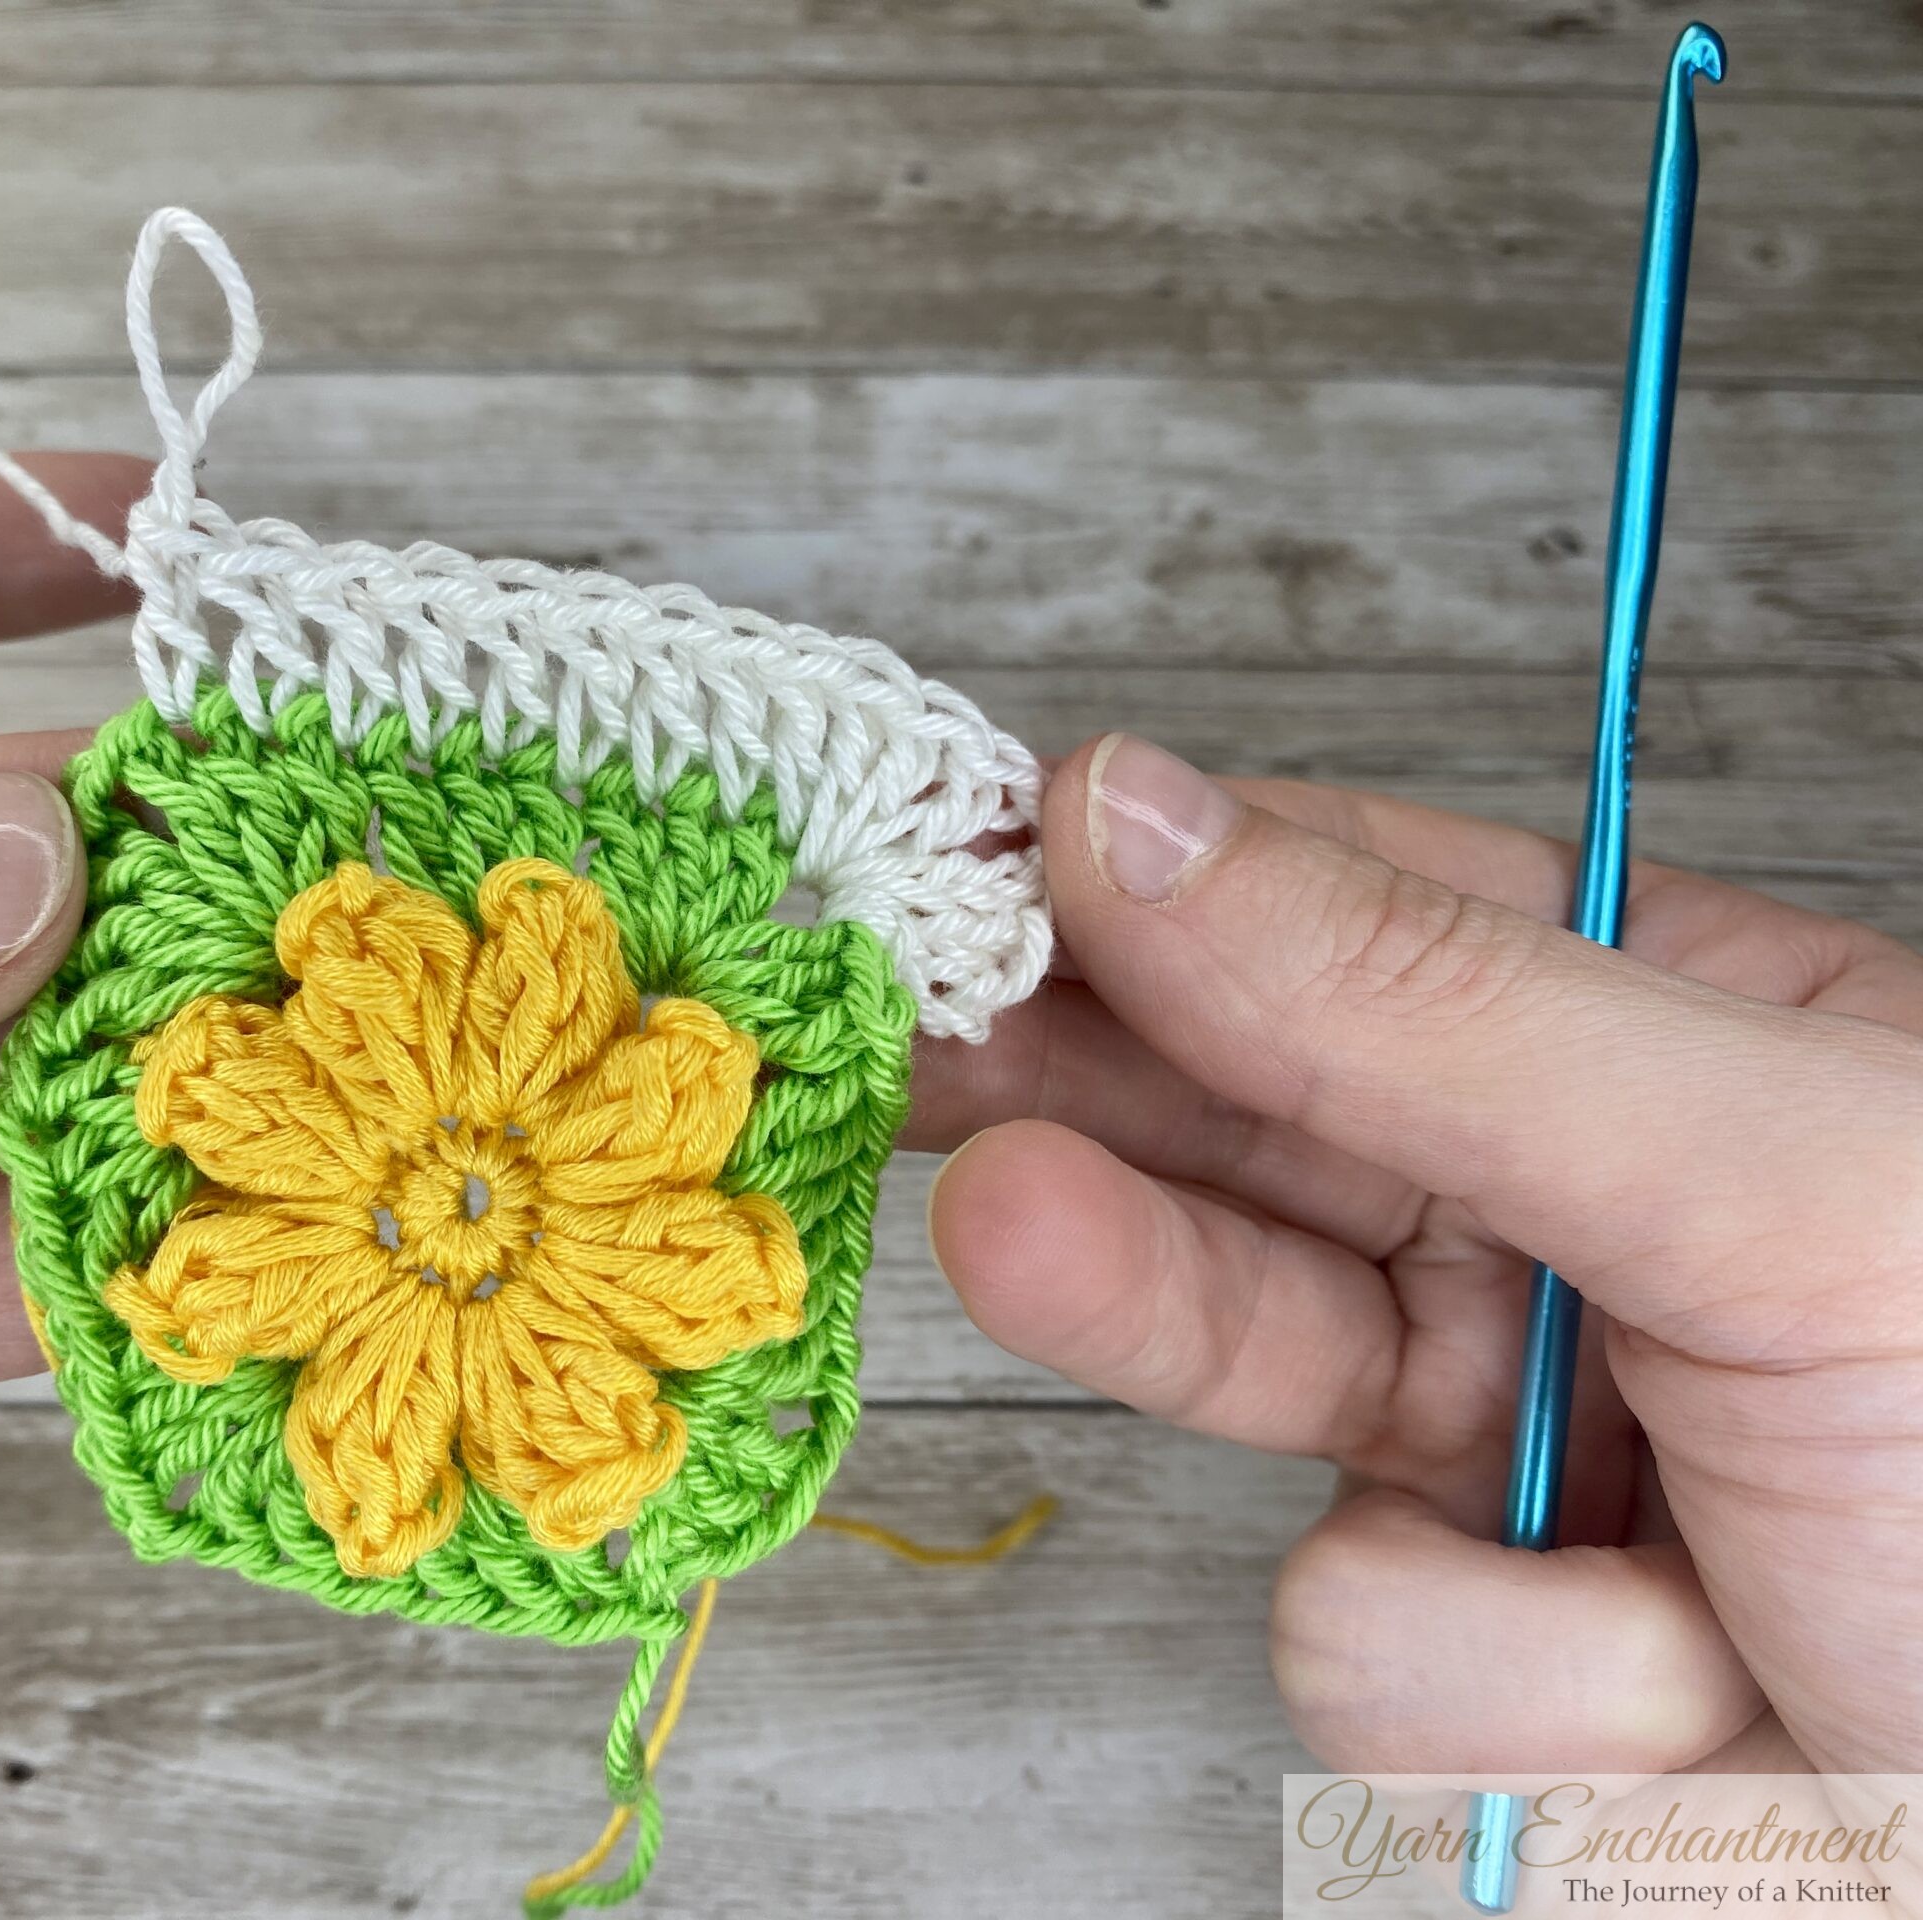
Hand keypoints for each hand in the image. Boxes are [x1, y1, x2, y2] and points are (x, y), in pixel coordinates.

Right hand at [914, 733, 1922, 1777]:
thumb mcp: (1782, 1187)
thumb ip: (1434, 1002)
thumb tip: (1138, 817)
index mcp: (1687, 1046)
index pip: (1360, 907)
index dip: (1150, 879)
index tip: (964, 860)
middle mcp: (1577, 1224)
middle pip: (1245, 1113)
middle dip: (1068, 1075)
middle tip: (878, 1013)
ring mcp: (1514, 1441)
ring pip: (1246, 1364)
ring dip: (1181, 1329)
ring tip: (1013, 1234)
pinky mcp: (1477, 1652)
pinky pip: (1354, 1636)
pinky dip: (1494, 1678)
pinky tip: (1652, 1682)